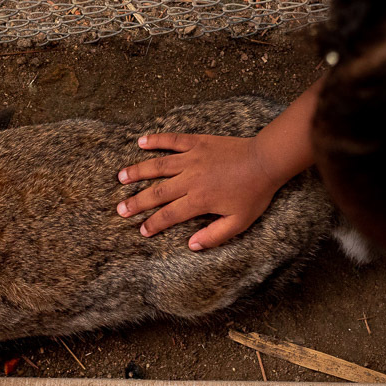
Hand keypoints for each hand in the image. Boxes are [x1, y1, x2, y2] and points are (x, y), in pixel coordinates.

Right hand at [116, 133, 285, 250]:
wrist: (265, 161)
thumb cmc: (255, 193)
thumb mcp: (239, 222)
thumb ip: (214, 235)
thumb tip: (191, 245)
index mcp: (199, 200)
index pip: (169, 215)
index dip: (154, 224)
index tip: (141, 231)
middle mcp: (191, 179)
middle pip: (158, 192)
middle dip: (137, 202)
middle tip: (120, 210)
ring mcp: (192, 158)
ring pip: (159, 166)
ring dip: (138, 172)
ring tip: (121, 177)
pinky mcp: (198, 142)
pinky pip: (173, 140)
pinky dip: (157, 140)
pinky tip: (142, 141)